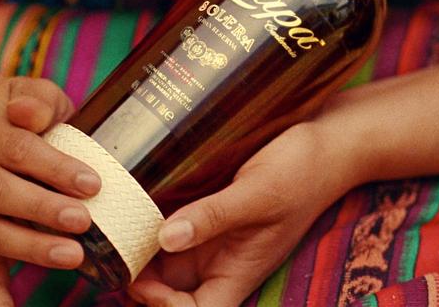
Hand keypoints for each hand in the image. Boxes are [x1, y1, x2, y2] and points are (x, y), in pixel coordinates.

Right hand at [0, 77, 100, 306]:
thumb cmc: (27, 111)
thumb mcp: (33, 92)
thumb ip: (37, 99)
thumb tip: (30, 113)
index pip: (19, 150)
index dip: (55, 168)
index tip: (93, 183)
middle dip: (42, 210)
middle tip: (83, 221)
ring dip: (30, 247)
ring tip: (73, 256)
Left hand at [127, 121, 363, 306]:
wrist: (323, 146)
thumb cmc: (302, 173)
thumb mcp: (258, 193)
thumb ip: (215, 216)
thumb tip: (166, 238)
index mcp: (239, 270)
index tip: (141, 281)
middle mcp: (222, 260)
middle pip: (173, 291)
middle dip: (142, 282)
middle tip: (114, 253)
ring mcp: (213, 236)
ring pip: (168, 261)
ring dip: (143, 253)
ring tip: (117, 230)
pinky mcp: (208, 211)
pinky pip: (173, 228)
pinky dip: (151, 226)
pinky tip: (133, 206)